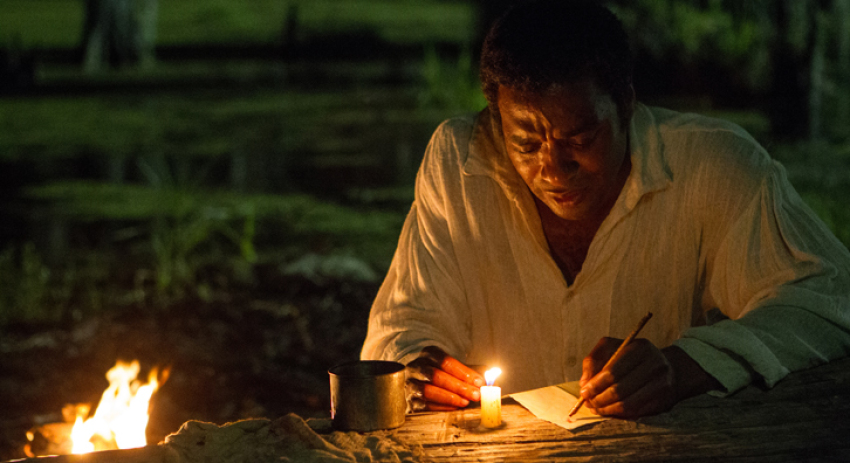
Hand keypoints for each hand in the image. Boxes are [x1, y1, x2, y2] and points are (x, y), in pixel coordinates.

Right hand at [405, 346, 483, 412]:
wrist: (421, 384)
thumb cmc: (445, 374)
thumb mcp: (458, 369)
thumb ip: (473, 372)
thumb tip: (491, 380)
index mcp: (428, 354)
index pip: (445, 361)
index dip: (463, 372)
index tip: (479, 382)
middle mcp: (415, 367)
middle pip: (435, 375)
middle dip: (458, 386)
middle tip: (475, 394)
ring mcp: (410, 384)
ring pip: (426, 390)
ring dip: (449, 397)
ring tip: (465, 402)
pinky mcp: (409, 401)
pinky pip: (424, 405)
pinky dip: (441, 407)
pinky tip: (455, 408)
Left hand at [578, 338, 719, 417]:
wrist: (669, 368)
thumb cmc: (633, 358)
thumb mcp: (612, 348)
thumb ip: (594, 360)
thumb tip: (584, 383)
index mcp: (640, 348)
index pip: (613, 371)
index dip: (595, 384)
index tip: (584, 392)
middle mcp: (655, 365)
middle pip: (620, 390)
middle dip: (599, 399)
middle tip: (588, 403)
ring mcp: (663, 384)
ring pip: (627, 404)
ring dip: (607, 409)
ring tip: (596, 408)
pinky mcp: (665, 401)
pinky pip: (637, 412)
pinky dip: (619, 414)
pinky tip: (610, 411)